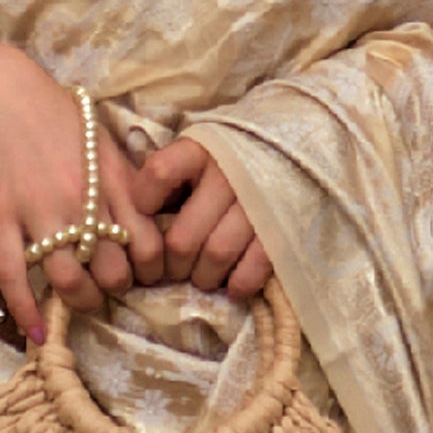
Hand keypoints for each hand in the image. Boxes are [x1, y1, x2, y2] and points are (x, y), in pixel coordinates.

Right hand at [0, 42, 165, 346]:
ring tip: (81, 299)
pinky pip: (14, 276)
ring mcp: (36, 210)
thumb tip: (156, 217)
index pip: (149, 243)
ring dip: (80, 301)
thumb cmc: (51, 111)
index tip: (143, 270)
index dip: (152, 268)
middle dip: (115, 286)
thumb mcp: (101, 137)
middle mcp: (79, 198)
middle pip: (112, 270)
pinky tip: (37, 335)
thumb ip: (127, 179)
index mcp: (110, 177)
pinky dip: (26, 311)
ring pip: (68, 280)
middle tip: (109, 282)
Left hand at [135, 133, 271, 300]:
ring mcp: (256, 202)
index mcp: (200, 150)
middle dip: (174, 263)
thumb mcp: (198, 151)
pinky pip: (255, 265)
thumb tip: (136, 216)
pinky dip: (240, 282)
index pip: (159, 174)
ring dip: (204, 276)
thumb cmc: (233, 157)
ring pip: (216, 255)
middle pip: (183, 238)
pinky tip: (233, 286)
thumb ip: (170, 177)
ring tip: (203, 276)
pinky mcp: (282, 226)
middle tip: (176, 267)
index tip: (146, 213)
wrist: (295, 147)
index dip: (144, 200)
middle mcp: (227, 174)